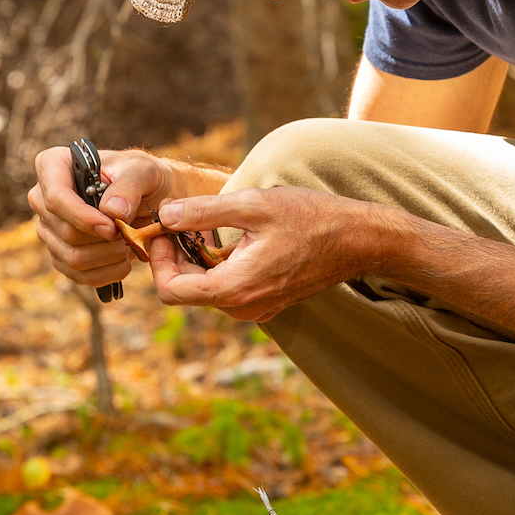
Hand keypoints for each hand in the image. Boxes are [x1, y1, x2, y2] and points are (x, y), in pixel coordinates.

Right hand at [28, 144, 182, 292]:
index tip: (112, 228)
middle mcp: (43, 198)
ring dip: (106, 258)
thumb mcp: (143, 169)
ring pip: (70, 256)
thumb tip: (111, 211)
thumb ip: (129, 186)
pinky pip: (75, 274)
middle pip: (63, 231)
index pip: (55, 197)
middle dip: (102, 241)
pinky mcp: (60, 253)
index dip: (82, 217)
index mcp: (55, 165)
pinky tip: (123, 264)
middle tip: (130, 235)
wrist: (149, 196)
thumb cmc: (141, 176)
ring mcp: (49, 228)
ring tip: (129, 247)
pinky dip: (104, 274)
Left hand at [144, 188, 392, 321]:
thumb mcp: (252, 205)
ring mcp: (256, 309)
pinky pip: (228, 289)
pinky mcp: (266, 302)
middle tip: (176, 221)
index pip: (171, 291)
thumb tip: (164, 215)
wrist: (357, 239)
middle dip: (174, 257)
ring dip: (196, 260)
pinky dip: (217, 265)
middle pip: (186, 291)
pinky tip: (228, 238)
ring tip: (203, 226)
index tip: (161, 229)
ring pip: (206, 289)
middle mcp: (242, 308)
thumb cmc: (309, 218)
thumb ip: (203, 212)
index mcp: (234, 289)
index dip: (157, 260)